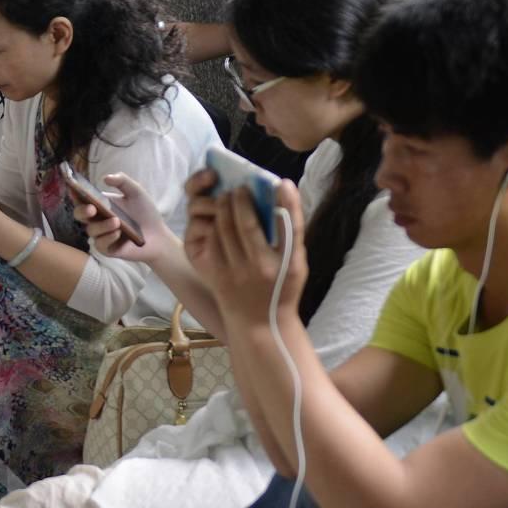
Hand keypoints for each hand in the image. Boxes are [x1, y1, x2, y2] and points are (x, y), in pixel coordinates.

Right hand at [76, 171, 178, 263]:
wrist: (158, 235)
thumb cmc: (146, 213)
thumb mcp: (136, 192)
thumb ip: (123, 181)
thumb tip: (105, 178)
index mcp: (101, 204)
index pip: (83, 199)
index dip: (75, 194)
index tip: (74, 189)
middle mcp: (98, 219)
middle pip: (79, 215)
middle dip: (82, 211)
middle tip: (92, 208)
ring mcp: (101, 235)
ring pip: (91, 230)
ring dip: (102, 225)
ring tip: (117, 221)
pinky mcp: (107, 249)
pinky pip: (100, 244)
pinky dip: (108, 238)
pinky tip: (118, 233)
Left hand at [187, 174, 308, 323]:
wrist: (260, 324)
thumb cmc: (282, 289)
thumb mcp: (296, 266)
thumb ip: (291, 235)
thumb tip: (284, 196)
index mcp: (287, 265)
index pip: (290, 228)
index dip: (288, 204)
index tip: (283, 183)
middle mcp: (261, 268)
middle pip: (247, 225)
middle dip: (241, 200)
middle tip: (241, 188)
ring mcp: (235, 272)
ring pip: (224, 229)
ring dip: (224, 207)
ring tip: (227, 196)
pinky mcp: (216, 274)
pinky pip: (211, 241)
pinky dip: (213, 224)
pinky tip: (217, 216)